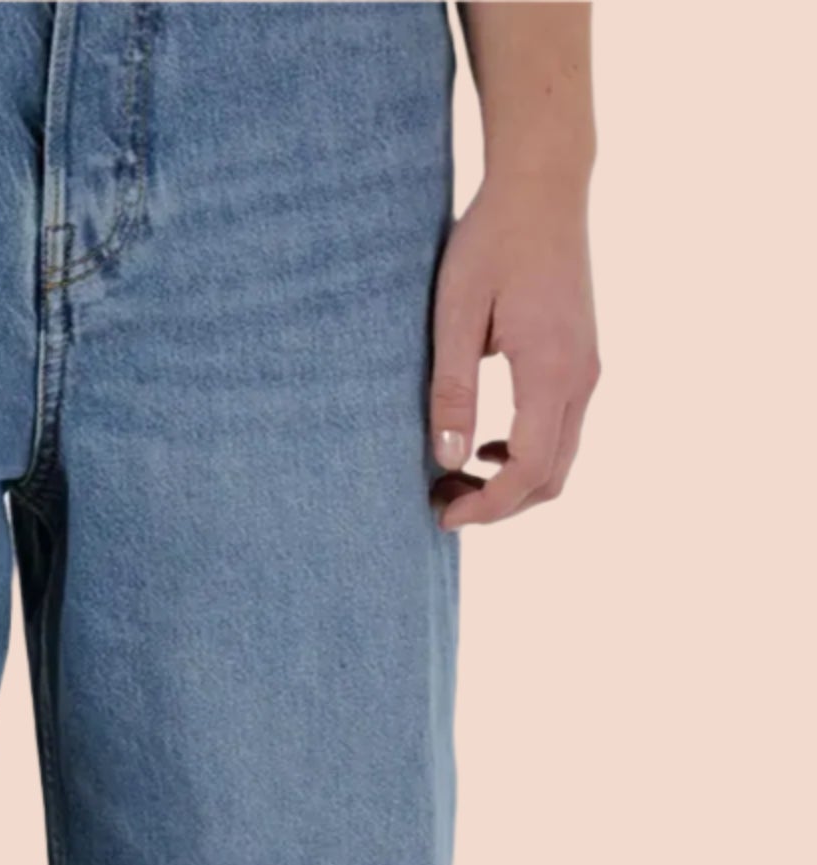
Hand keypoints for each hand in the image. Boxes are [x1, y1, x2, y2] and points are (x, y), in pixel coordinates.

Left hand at [429, 167, 599, 529]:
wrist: (543, 186)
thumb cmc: (492, 242)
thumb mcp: (455, 315)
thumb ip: (452, 390)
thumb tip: (448, 460)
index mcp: (551, 370)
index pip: (528, 470)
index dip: (486, 507)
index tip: (442, 514)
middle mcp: (581, 376)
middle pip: (551, 477)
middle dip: (497, 505)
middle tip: (440, 501)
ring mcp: (587, 368)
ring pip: (560, 458)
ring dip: (510, 483)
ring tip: (453, 477)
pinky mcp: (580, 360)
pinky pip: (560, 430)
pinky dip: (524, 456)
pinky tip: (483, 445)